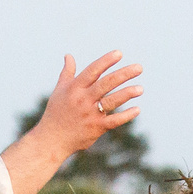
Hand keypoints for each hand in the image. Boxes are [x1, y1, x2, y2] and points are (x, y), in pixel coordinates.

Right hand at [1, 51, 144, 193]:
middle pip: (106, 84)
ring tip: (140, 89)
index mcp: (74, 88)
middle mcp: (83, 99)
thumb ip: (67, 73)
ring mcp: (90, 114)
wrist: (52, 139)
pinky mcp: (96, 128)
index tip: (119, 53)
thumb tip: (68, 56)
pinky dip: (126, 116)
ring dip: (127, 94)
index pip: (93, 71)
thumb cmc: (56, 113)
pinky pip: (114, 121)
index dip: (106, 61)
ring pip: (111, 101)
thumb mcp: (59, 90)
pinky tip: (137, 109)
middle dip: (123, 74)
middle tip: (139, 68)